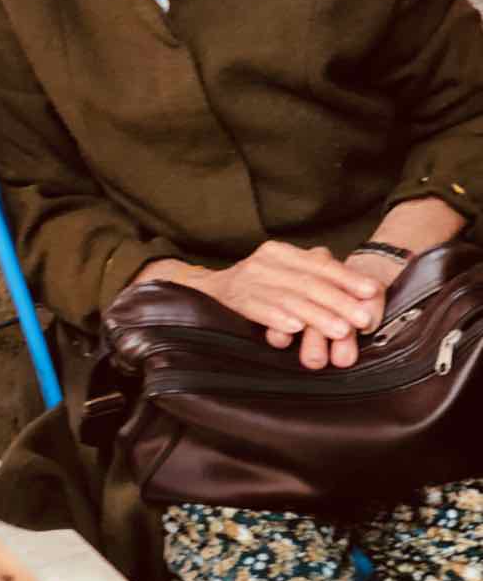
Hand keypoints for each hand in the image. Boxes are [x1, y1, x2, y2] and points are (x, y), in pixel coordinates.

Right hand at [134, 241, 384, 370]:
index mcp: (281, 252)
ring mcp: (247, 278)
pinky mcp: (233, 298)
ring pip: (289, 297)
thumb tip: (367, 290)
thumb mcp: (286, 275)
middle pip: (308, 281)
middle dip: (338, 301)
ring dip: (315, 315)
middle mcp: (265, 260)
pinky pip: (258, 308)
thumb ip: (318, 278)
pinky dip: (277, 317)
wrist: (208, 290)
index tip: (371, 292)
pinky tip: (293, 328)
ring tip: (338, 329)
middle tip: (362, 319)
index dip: (347, 278)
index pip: (319, 264)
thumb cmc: (258, 287)